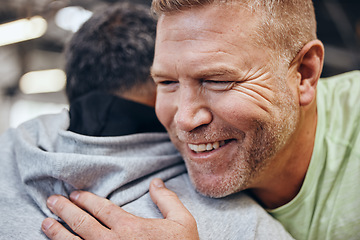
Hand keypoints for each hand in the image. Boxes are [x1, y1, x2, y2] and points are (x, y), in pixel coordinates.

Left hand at [41, 178, 198, 239]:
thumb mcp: (182, 222)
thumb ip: (167, 200)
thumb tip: (156, 182)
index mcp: (131, 228)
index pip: (102, 209)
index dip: (86, 200)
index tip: (75, 194)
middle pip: (83, 223)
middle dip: (65, 211)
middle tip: (52, 201)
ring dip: (58, 233)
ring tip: (45, 223)